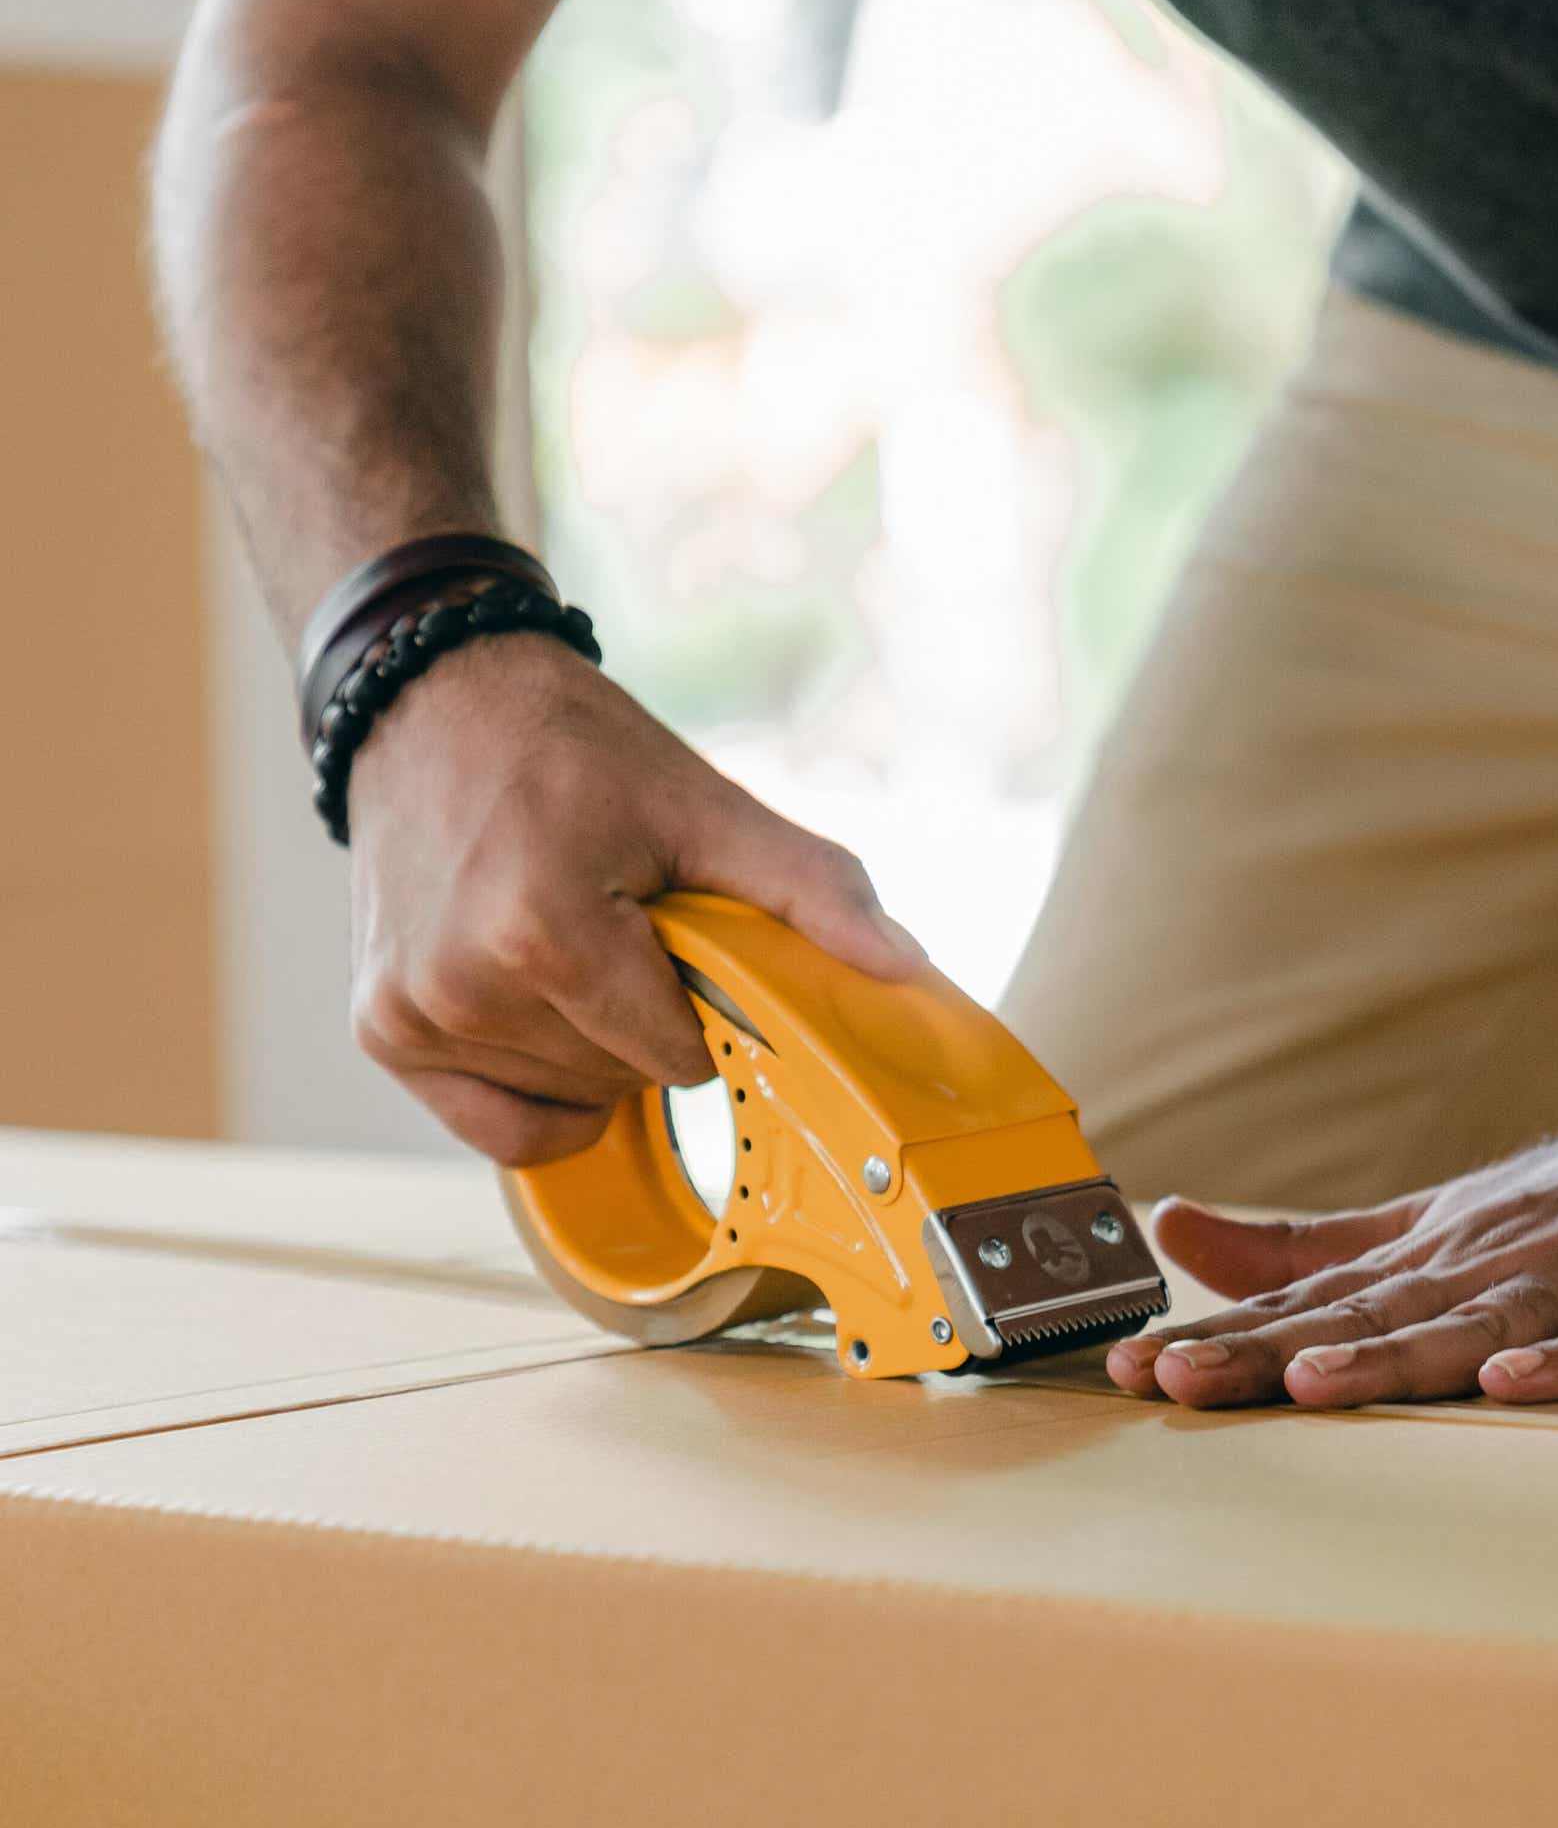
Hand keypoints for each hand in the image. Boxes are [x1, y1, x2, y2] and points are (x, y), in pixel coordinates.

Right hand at [345, 632, 921, 1162]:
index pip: (679, 1056)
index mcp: (541, 930)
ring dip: (592, 1045)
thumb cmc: (572, 750)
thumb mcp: (706, 805)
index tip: (680, 937)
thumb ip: (811, 889)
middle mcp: (461, 984)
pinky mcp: (383, 1030)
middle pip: (624, 1080)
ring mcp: (410, 1014)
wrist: (434, 700)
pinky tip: (543, 1015)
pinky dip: (537, 1091)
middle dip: (648, 1021)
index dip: (703, 1005)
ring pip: (568, 1101)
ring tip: (570, 943)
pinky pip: (497, 1127)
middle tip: (621, 927)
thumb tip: (904, 966)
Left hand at [1107, 1096, 1557, 1407]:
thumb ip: (1306, 1245)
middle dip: (1271, 1352)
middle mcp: (1492, 1260)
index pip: (1311, 1300)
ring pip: (1477, 1321)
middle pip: (1371, 1314)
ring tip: (1314, 1383)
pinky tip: (1511, 1382)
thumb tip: (1170, 1225)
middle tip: (1181, 1379)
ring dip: (1395, 1354)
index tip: (1130, 1365)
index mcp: (1431, 1251)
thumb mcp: (1430, 1223)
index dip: (1222, 1332)